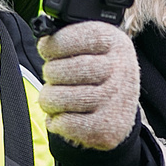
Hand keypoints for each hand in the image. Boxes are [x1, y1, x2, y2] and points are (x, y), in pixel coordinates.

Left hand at [36, 21, 139, 150]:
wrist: (121, 112)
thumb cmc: (99, 74)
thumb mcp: (95, 48)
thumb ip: (71, 38)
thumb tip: (44, 38)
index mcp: (116, 44)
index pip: (79, 37)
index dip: (55, 44)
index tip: (46, 49)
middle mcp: (121, 70)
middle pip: (65, 70)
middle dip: (50, 74)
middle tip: (52, 76)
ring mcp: (115, 101)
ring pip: (60, 98)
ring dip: (49, 99)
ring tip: (55, 97)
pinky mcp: (107, 128)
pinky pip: (65, 123)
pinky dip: (57, 121)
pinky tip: (65, 115)